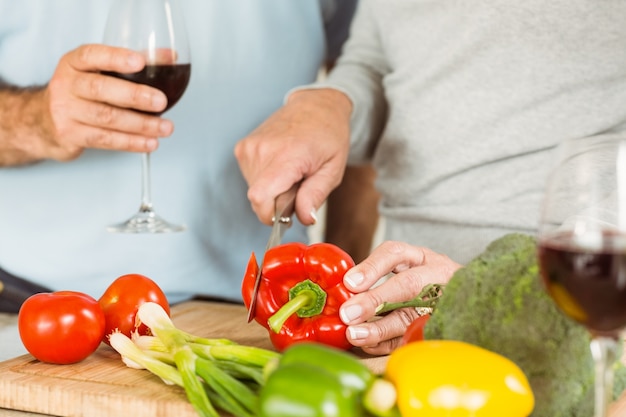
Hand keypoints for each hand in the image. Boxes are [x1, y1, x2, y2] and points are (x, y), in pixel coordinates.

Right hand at [18, 44, 172, 161]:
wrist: (43, 121)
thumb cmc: (81, 93)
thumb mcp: (97, 71)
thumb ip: (131, 63)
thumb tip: (170, 57)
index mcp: (73, 63)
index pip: (91, 56)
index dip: (115, 58)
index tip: (140, 61)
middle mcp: (66, 84)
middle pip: (100, 89)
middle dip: (134, 96)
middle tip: (161, 101)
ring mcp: (65, 111)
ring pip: (106, 118)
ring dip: (140, 124)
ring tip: (165, 127)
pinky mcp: (69, 134)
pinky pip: (104, 140)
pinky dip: (131, 142)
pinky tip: (149, 142)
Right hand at [234, 88, 351, 224]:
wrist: (315, 106)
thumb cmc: (328, 136)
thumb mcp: (332, 169)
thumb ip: (316, 196)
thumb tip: (304, 218)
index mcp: (285, 156)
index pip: (260, 198)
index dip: (271, 216)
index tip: (287, 216)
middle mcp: (261, 150)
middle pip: (259, 199)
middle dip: (278, 202)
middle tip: (299, 184)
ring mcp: (249, 147)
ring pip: (255, 190)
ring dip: (273, 190)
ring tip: (291, 172)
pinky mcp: (242, 148)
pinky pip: (251, 178)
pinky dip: (266, 179)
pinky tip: (281, 165)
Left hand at [338, 241, 461, 354]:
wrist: (466, 297)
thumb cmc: (426, 281)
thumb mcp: (405, 266)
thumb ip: (375, 274)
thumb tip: (344, 289)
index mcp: (422, 258)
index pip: (395, 254)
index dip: (372, 268)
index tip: (350, 282)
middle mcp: (436, 277)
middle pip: (407, 285)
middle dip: (375, 300)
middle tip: (348, 313)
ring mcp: (442, 303)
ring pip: (411, 316)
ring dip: (380, 328)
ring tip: (355, 334)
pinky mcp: (441, 328)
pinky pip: (414, 337)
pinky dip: (388, 343)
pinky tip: (369, 344)